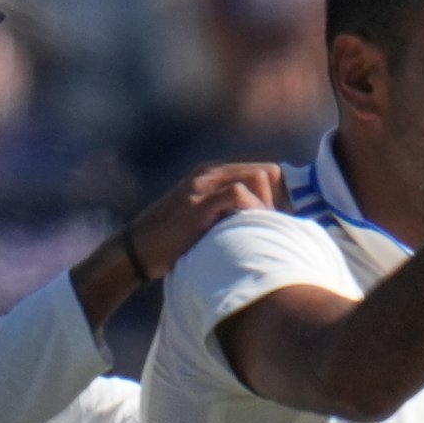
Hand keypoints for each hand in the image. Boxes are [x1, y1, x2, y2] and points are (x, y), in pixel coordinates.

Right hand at [129, 159, 281, 278]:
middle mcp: (210, 173)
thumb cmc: (174, 243)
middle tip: (281, 230)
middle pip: (269, 172)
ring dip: (269, 206)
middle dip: (282, 201)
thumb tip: (266, 226)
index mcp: (214, 175)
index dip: (283, 197)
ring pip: (258, 177)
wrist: (137, 250)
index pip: (267, 172)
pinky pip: (239, 194)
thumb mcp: (207, 222)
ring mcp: (203, 185)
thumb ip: (231, 214)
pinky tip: (250, 233)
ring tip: (265, 233)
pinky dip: (252, 211)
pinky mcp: (197, 203)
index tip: (286, 224)